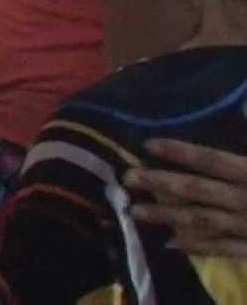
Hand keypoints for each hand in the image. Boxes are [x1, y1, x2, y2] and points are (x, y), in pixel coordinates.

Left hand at [127, 139, 246, 255]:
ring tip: (134, 212)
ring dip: (167, 216)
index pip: (212, 160)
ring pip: (201, 220)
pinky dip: (196, 245)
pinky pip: (221, 248)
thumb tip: (235, 116)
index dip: (180, 152)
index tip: (148, 145)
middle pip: (197, 189)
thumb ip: (245, 146)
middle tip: (128, 178)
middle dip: (160, 183)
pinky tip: (168, 243)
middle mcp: (245, 200)